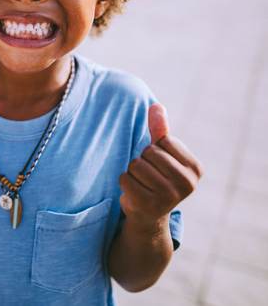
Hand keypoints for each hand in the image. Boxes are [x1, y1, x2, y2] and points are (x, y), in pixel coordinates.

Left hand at [119, 103, 203, 227]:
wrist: (148, 215)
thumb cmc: (156, 178)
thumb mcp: (162, 154)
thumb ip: (160, 131)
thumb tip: (156, 106)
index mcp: (195, 169)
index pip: (163, 142)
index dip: (154, 149)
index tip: (160, 166)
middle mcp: (187, 184)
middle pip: (149, 152)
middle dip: (142, 160)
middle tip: (148, 177)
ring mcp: (169, 197)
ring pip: (136, 165)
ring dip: (132, 172)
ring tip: (141, 184)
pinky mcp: (148, 205)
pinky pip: (125, 179)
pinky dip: (124, 182)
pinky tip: (134, 192)